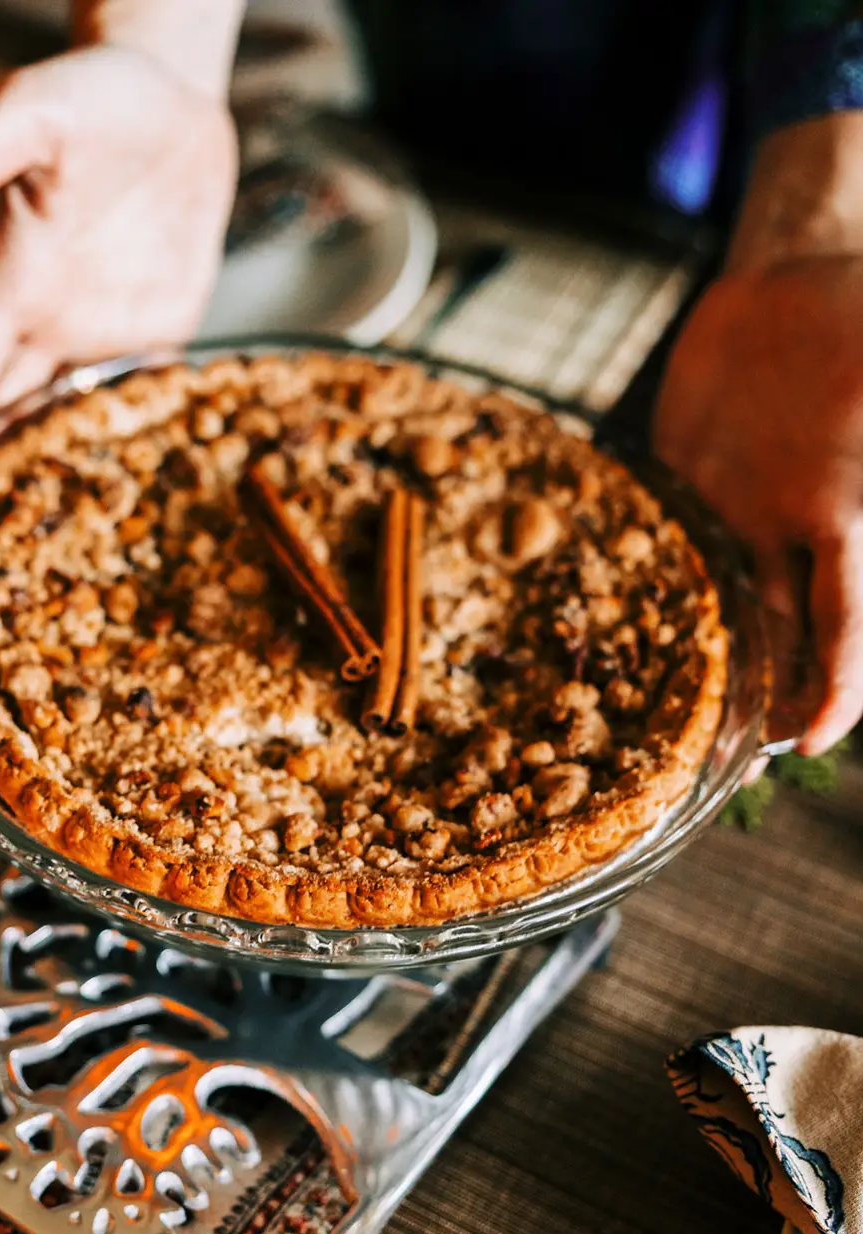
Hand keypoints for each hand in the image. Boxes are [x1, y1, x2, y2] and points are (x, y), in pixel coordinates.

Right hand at [0, 44, 237, 477]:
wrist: (171, 99)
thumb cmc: (94, 98)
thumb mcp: (29, 114)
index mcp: (10, 284)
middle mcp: (48, 324)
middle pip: (0, 417)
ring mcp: (100, 336)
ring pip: (59, 425)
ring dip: (40, 480)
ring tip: (28, 546)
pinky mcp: (155, 336)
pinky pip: (135, 405)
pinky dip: (122, 451)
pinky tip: (118, 500)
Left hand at [655, 119, 862, 755]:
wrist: (782, 292)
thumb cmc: (853, 317)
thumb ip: (861, 422)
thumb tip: (846, 499)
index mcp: (832, 518)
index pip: (841, 621)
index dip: (834, 681)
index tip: (813, 738)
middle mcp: (773, 530)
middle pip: (767, 634)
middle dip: (752, 696)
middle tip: (718, 763)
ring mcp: (720, 510)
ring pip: (705, 601)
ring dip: (688, 659)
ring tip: (648, 728)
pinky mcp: (672, 482)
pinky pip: (647, 537)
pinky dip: (623, 577)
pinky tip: (577, 622)